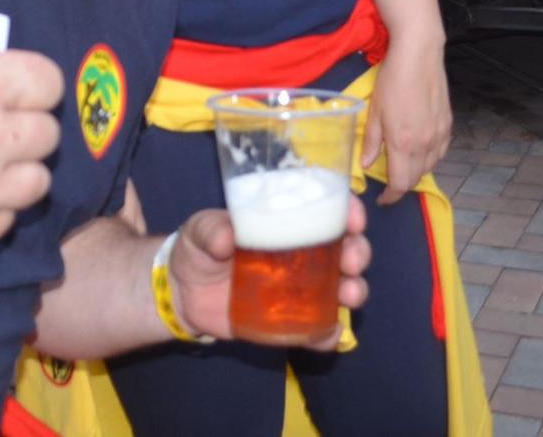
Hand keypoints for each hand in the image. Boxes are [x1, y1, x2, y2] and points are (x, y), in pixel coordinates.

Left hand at [166, 200, 371, 347]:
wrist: (184, 295)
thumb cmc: (199, 250)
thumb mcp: (200, 231)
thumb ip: (210, 231)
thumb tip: (226, 237)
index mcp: (289, 221)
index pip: (330, 209)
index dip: (350, 210)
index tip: (354, 219)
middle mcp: (306, 253)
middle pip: (348, 248)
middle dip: (359, 252)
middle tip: (351, 260)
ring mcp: (303, 289)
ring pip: (345, 287)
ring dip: (355, 289)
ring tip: (349, 294)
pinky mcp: (295, 321)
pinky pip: (322, 330)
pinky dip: (332, 334)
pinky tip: (330, 335)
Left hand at [362, 36, 452, 201]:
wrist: (420, 54)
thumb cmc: (392, 79)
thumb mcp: (374, 111)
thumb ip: (372, 141)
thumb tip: (366, 164)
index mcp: (403, 143)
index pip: (400, 183)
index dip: (391, 196)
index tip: (382, 199)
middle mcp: (425, 144)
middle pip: (416, 178)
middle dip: (402, 185)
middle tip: (389, 182)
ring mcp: (439, 134)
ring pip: (431, 166)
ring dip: (417, 172)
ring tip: (403, 167)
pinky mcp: (448, 124)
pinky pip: (441, 152)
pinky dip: (430, 158)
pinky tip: (421, 151)